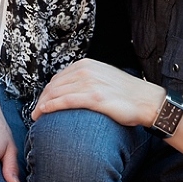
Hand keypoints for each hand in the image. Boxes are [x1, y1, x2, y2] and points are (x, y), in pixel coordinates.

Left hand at [32, 59, 158, 127]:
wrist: (147, 101)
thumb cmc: (127, 94)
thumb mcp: (103, 78)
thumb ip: (87, 80)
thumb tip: (71, 89)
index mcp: (87, 65)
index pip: (58, 77)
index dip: (46, 91)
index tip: (42, 102)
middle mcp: (86, 71)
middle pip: (54, 85)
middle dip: (41, 99)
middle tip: (36, 112)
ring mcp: (90, 83)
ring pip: (56, 93)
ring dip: (42, 105)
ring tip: (36, 116)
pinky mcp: (94, 97)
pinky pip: (65, 101)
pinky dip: (50, 106)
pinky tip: (43, 112)